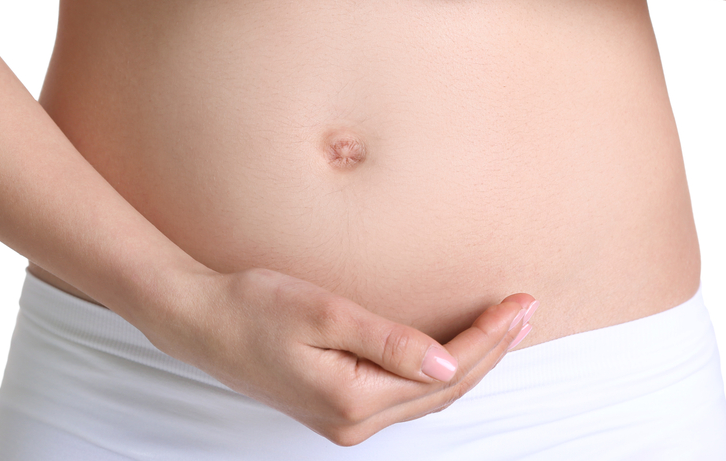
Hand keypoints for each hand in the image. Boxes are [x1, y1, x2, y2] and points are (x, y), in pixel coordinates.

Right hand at [152, 267, 534, 445]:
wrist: (200, 321)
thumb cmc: (253, 308)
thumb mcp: (322, 314)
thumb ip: (388, 343)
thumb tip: (447, 368)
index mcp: (353, 400)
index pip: (444, 372)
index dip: (488, 338)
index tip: (519, 304)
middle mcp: (353, 422)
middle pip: (445, 390)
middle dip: (491, 350)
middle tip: (525, 310)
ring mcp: (344, 420)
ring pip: (428, 396)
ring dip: (470, 361)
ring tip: (505, 327)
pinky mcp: (336, 406)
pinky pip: (404, 394)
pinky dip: (438, 370)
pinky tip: (452, 350)